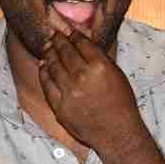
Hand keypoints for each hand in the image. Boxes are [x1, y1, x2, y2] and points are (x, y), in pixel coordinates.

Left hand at [38, 16, 143, 155]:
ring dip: (49, 52)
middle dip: (58, 39)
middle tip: (54, 34)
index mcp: (100, 67)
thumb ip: (100, 58)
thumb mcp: (117, 75)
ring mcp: (69, 92)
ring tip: (47, 46)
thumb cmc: (121, 104)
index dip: (72, 34)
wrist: (116, 133)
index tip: (68, 30)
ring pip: (53, 64)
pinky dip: (44, 72)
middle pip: (64, 51)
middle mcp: (82, 77)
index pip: (81, 43)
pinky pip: (46, 83)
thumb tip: (83, 42)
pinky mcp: (59, 105)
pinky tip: (43, 65)